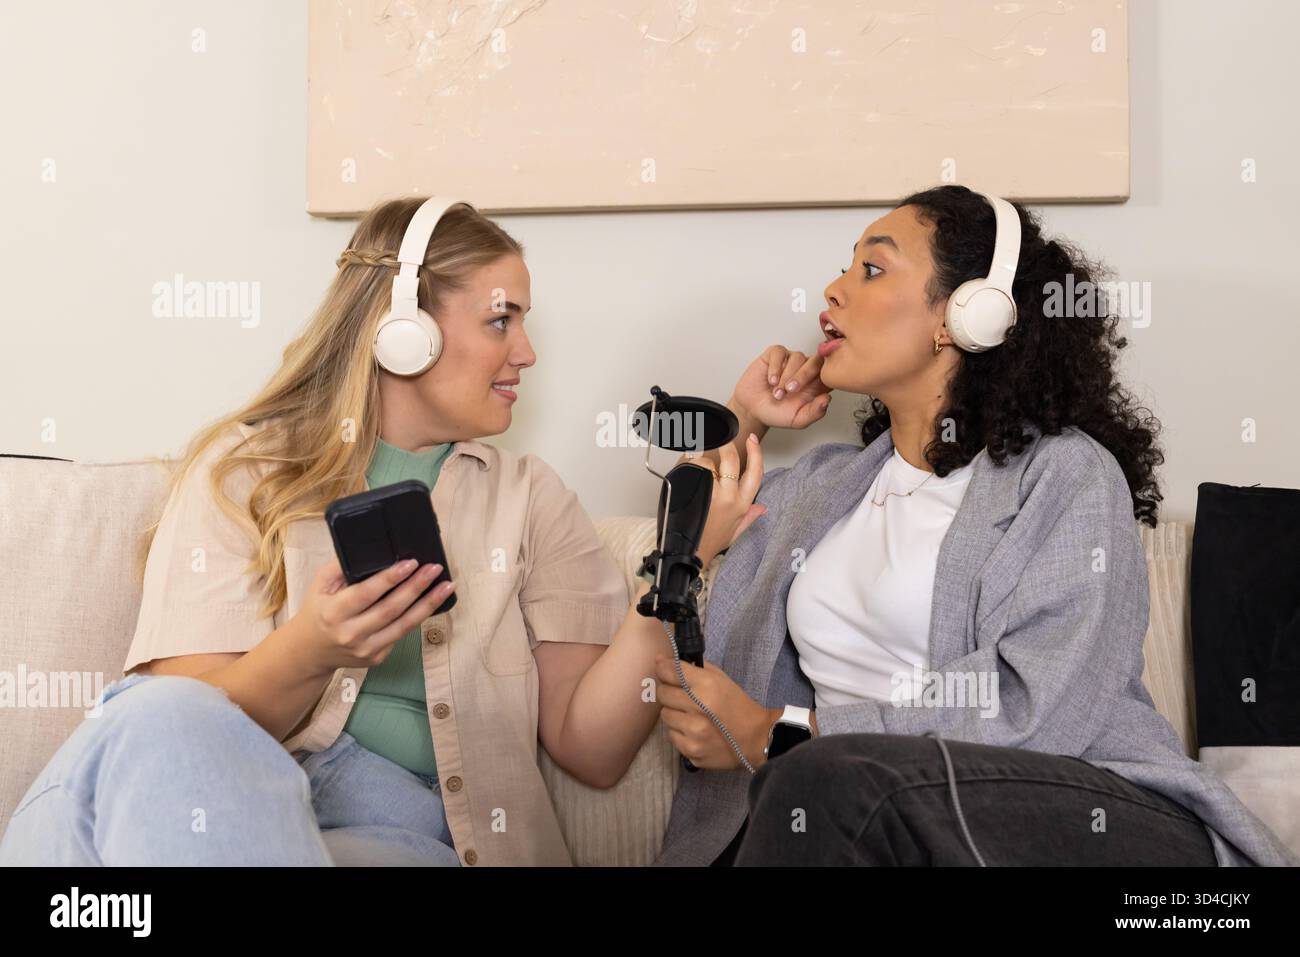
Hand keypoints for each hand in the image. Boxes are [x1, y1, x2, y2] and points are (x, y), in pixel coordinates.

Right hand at [292, 557, 455, 675]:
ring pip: (404, 625)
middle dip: (417, 587)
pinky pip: (401, 634)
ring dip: (428, 604)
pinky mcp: (377, 658)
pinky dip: (418, 617)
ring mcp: (365, 649)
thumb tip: (373, 549)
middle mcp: (350, 633)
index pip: (367, 594)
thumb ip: (342, 567)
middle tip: (435, 569)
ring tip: (446, 586)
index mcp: (334, 612)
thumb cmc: (319, 610)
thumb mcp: (321, 584)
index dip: (390, 578)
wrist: (311, 651)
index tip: (411, 563)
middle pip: (391, 609)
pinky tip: (432, 602)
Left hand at [654, 655, 779, 769]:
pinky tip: (695, 731)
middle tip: (682, 696)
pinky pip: (672, 736)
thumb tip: (661, 661)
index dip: (663, 668)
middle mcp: (698, 709)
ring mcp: (694, 733)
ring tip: (692, 715)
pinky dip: (680, 732)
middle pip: (663, 694)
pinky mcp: (691, 751)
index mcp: (706, 686)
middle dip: (669, 692)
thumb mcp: (720, 679)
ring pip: (665, 716)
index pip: (669, 671)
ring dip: (675, 713)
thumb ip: (691, 668)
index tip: (664, 669)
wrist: (756, 737)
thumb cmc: (737, 704)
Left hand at [692, 432, 765, 567]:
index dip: (756, 453)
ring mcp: (712, 494)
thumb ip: (749, 517)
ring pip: (709, 463)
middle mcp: (729, 497)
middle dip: (727, 446)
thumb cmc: (710, 542)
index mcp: (742, 504)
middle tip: (721, 441)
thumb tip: (761, 507)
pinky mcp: (695, 492)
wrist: (689, 552)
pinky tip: (688, 475)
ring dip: (703, 462)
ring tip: (697, 470)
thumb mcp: (735, 532)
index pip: (756, 472)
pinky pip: (694, 470)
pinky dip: (690, 468)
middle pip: (732, 460)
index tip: (752, 441)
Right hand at [731, 345, 832, 430]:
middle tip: (790, 390)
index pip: (830, 373)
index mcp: (817, 383)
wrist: (752, 409)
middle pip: (816, 361)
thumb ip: (815, 412)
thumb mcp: (798, 420)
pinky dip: (775, 367)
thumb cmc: (776, 413)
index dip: (826, 377)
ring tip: (777, 392)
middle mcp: (806, 369)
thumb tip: (828, 399)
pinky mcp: (775, 354)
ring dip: (786, 376)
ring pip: (797, 357)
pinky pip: (780, 352)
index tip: (815, 389)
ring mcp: (791, 360)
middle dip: (803, 376)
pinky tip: (771, 380)